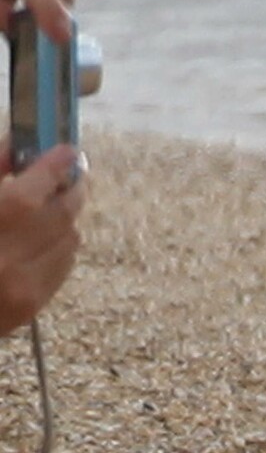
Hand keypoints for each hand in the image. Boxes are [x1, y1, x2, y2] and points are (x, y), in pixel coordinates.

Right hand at [0, 142, 83, 334]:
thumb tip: (16, 146)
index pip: (36, 185)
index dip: (55, 163)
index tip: (66, 151)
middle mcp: (8, 256)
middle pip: (62, 212)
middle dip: (70, 189)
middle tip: (68, 175)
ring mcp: (23, 285)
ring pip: (69, 239)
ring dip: (63, 219)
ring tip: (47, 208)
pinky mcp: (30, 306)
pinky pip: (62, 266)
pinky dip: (57, 247)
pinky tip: (37, 240)